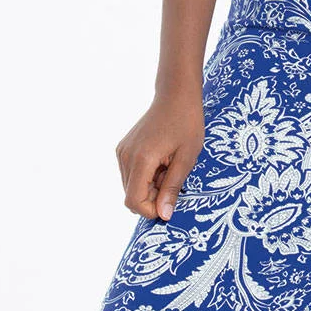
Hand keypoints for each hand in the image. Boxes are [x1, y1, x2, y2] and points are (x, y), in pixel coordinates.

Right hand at [116, 89, 205, 221]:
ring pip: (131, 187)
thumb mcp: (187, 158)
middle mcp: (126, 156)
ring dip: (150, 187)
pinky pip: (131, 174)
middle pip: (131, 196)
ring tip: (168, 168)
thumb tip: (164, 215)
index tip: (170, 202)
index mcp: (142, 159)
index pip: (134, 202)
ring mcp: (122, 152)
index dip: (151, 210)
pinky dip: (146, 176)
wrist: (176, 95)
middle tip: (174, 178)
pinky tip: (161, 162)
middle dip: (152, 197)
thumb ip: (173, 188)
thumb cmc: (187, 123)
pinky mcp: (123, 149)